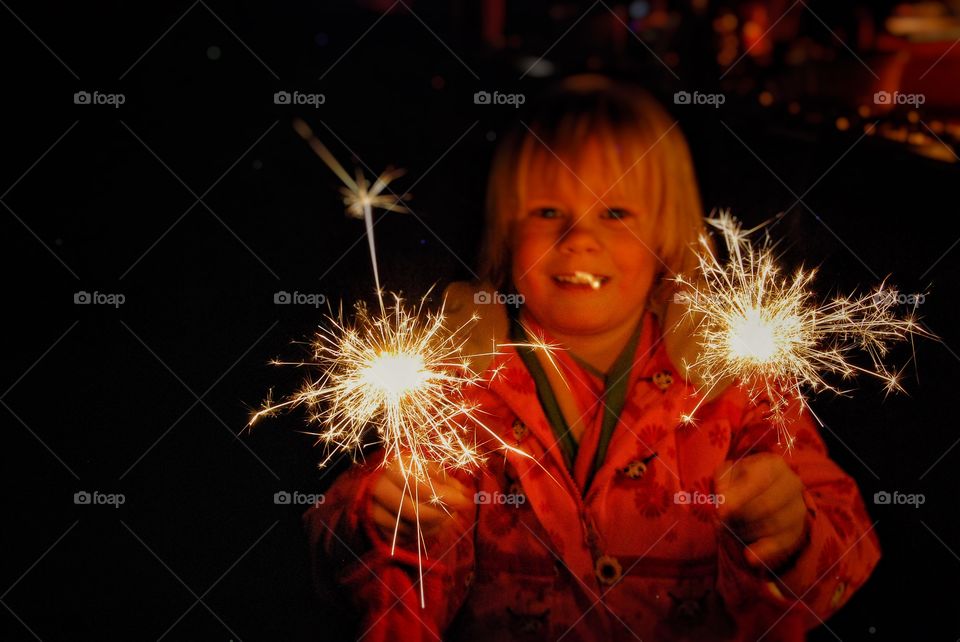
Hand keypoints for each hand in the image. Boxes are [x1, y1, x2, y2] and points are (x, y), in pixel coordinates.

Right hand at [369, 457, 472, 543]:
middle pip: (412, 511)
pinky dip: (417, 536)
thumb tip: (465, 494)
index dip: (446, 497)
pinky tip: (427, 527)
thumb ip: (445, 480)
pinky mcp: (372, 526)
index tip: (465, 503)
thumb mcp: (426, 468)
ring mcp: (372, 508)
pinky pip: (399, 538)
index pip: (422, 487)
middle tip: (454, 516)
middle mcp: (379, 487)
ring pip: (405, 527)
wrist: (376, 480)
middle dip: (438, 517)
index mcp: (395, 467)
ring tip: (444, 521)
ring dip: (430, 528)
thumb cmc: (408, 471)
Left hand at [715, 453, 808, 568]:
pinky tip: (749, 555)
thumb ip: (723, 483)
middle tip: (722, 523)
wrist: (764, 490)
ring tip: (730, 530)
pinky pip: (783, 544)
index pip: (758, 482)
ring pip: (773, 526)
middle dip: (740, 518)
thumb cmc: (741, 480)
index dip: (738, 498)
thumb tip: (723, 504)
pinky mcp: (799, 529)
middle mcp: (792, 483)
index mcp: (773, 464)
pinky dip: (764, 551)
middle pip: (767, 506)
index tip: (720, 512)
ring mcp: (799, 507)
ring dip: (747, 532)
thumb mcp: (728, 474)